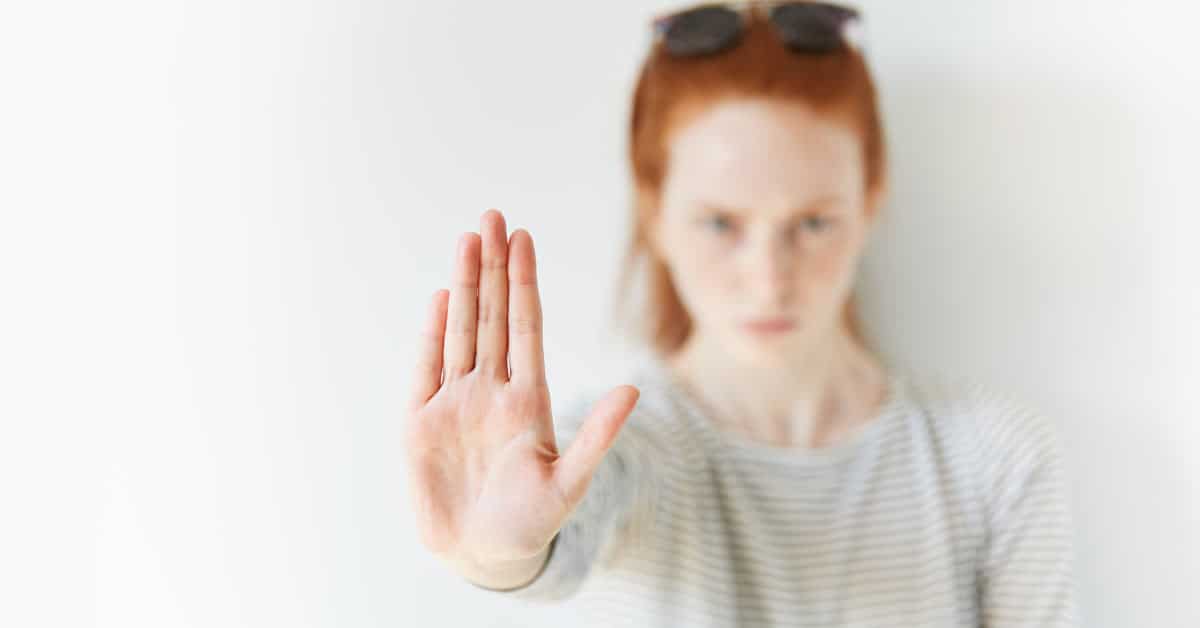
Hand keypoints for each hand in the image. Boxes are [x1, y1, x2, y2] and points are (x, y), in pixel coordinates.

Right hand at [404, 209, 639, 585]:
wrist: (482, 554)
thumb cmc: (531, 522)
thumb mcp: (570, 482)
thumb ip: (597, 436)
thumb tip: (635, 391)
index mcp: (528, 399)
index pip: (526, 328)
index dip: (524, 283)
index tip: (524, 238)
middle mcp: (491, 391)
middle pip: (492, 317)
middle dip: (492, 267)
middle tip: (493, 215)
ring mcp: (455, 403)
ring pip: (461, 332)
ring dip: (464, 286)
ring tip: (468, 239)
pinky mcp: (421, 423)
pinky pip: (426, 369)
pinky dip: (432, 335)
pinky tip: (441, 298)